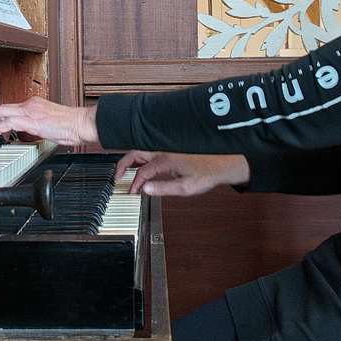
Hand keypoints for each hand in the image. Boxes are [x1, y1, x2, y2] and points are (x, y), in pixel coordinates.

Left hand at [0, 96, 98, 146]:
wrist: (82, 123)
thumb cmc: (72, 126)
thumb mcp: (50, 123)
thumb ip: (36, 125)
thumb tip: (28, 132)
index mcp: (36, 104)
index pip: (10, 107)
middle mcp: (31, 105)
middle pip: (1, 107)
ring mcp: (31, 111)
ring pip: (1, 112)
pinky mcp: (32, 121)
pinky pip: (9, 122)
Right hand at [115, 150, 249, 196]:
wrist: (224, 162)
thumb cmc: (208, 174)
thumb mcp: (187, 187)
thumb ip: (164, 188)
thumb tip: (145, 189)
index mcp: (165, 160)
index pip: (142, 172)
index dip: (133, 184)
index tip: (131, 193)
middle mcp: (164, 150)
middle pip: (136, 153)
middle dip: (123, 164)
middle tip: (116, 177)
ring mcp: (168, 147)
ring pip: (143, 149)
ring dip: (132, 159)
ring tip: (125, 170)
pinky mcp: (172, 148)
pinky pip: (152, 150)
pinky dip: (142, 156)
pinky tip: (142, 164)